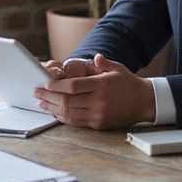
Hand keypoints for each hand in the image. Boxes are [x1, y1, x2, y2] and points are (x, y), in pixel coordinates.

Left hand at [34, 53, 155, 129]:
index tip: (44, 83)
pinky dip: (63, 117)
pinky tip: (54, 112)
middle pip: (67, 101)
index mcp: (101, 85)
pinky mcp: (98, 124)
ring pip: (69, 113)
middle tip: (36, 92)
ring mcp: (98, 114)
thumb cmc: (128, 83)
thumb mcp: (118, 68)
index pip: (73, 86)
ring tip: (41, 102)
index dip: (57, 86)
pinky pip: (76, 122)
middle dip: (48, 96)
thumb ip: (104, 63)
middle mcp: (99, 101)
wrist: (145, 102)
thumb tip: (96, 57)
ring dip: (52, 108)